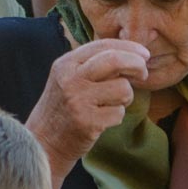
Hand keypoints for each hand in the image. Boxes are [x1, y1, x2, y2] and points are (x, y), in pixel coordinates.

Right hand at [27, 38, 148, 179]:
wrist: (43, 143)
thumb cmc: (63, 109)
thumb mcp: (69, 79)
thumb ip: (93, 65)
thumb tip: (131, 54)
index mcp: (65, 64)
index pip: (102, 45)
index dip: (128, 47)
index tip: (144, 54)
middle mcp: (70, 79)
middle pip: (114, 60)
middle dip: (136, 64)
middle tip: (143, 73)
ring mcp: (78, 101)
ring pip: (122, 88)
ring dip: (125, 98)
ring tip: (111, 104)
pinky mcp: (87, 122)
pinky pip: (119, 113)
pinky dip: (116, 117)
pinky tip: (102, 120)